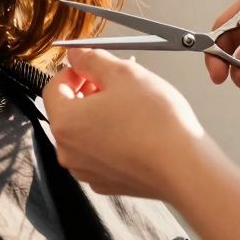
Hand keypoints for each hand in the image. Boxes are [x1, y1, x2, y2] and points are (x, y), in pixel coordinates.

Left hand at [43, 48, 211, 199]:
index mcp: (65, 122)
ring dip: (100, 115)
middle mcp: (68, 151)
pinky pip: (101, 153)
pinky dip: (112, 138)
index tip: (92, 67)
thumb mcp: (122, 73)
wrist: (185, 167)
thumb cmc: (156, 122)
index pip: (54, 88)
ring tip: (130, 105)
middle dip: (88, 92)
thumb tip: (76, 56)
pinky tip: (136, 130)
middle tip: (116, 83)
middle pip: (68, 111)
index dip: (74, 72)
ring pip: (85, 132)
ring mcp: (87, 170)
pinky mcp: (108, 183)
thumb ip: (92, 59)